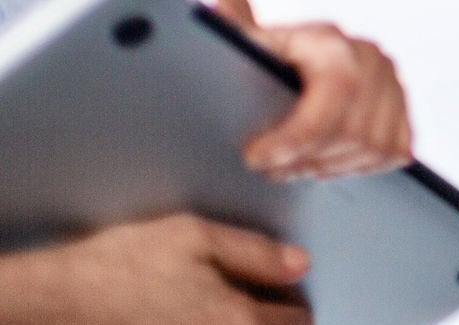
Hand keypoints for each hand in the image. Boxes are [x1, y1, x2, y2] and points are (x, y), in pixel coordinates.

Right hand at [0, 214, 310, 324]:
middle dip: (280, 320)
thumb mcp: (196, 236)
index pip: (298, 319)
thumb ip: (255, 251)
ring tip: (238, 306)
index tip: (287, 285)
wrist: (64, 296)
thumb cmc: (125, 263)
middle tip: (270, 298)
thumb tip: (299, 264)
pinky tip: (205, 312)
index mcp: (236, 318)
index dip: (296, 297)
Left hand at [214, 0, 412, 178]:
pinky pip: (392, 153)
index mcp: (335, 42)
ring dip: (327, 166)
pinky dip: (357, 166)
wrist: (307, 72)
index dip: (298, 134)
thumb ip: (235, 25)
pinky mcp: (405, 115)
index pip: (336, 92)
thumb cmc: (272, 62)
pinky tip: (325, 160)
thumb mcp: (249, 45)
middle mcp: (374, 60)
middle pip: (353, 130)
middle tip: (270, 166)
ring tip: (292, 165)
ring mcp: (395, 88)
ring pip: (372, 148)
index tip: (255, 155)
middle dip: (304, 157)